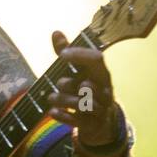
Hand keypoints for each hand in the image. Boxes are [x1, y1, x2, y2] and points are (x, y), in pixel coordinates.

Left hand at [46, 30, 119, 146]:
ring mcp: (100, 109)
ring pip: (82, 103)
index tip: (62, 54)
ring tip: (52, 98)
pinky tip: (52, 112)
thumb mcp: (78, 71)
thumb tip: (55, 32)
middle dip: (69, 83)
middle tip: (60, 83)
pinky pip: (77, 121)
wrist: (100, 122)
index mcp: (101, 73)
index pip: (96, 59)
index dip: (79, 55)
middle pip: (88, 84)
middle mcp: (104, 90)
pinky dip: (63, 116)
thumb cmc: (86, 89)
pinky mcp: (92, 124)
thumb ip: (66, 52)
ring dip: (63, 100)